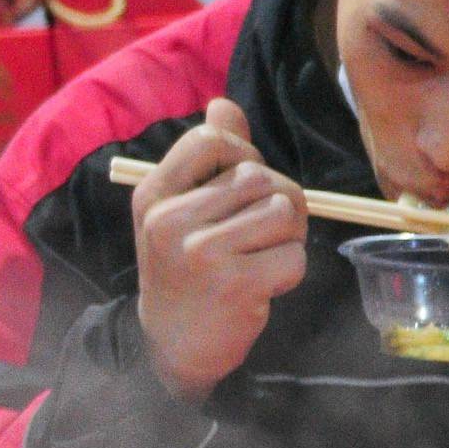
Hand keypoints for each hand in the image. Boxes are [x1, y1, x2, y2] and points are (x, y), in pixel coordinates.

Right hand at [131, 97, 306, 398]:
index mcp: (153, 194)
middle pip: (261, 177)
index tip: (244, 185)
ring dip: (289, 236)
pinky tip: (264, 285)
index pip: (211, 141)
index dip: (246, 154)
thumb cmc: (187, 266)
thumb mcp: (182, 209)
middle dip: (280, 201)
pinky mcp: (236, 284)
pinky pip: (295, 256)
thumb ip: (207, 157)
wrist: (174, 343)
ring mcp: (201, 253)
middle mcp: (170, 220)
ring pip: (284, 212)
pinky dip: (291, 270)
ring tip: (262, 255)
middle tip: (263, 232)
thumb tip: (225, 104)